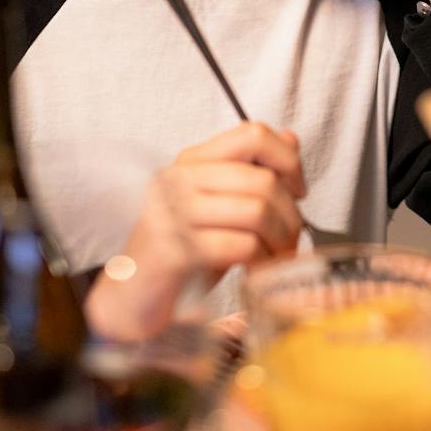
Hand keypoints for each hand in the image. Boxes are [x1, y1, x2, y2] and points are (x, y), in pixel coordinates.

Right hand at [85, 121, 304, 337]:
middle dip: (290, 216)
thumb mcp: (220, 207)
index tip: (297, 191)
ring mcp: (173, 213)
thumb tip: (290, 140)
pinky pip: (239, 246)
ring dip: (279, 241)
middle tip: (291, 241)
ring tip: (275, 258)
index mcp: (193, 160)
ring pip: (256, 211)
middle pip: (262, 180)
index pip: (252, 134)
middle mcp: (179, 179)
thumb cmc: (181, 252)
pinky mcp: (174, 250)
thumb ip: (251, 173)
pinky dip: (261, 262)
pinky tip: (255, 272)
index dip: (288, 160)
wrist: (132, 297)